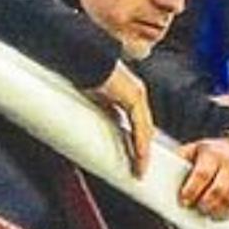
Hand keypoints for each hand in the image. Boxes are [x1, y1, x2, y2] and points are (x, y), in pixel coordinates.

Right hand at [87, 61, 153, 175]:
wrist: (84, 57)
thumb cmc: (83, 75)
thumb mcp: (92, 100)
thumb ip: (98, 113)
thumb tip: (93, 132)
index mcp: (126, 94)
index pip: (136, 124)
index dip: (135, 143)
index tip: (132, 161)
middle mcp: (136, 94)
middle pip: (143, 129)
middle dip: (141, 151)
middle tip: (138, 170)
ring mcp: (137, 94)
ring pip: (145, 130)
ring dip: (143, 152)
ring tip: (139, 170)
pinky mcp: (134, 96)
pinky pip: (141, 126)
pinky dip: (141, 144)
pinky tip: (140, 157)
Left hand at [176, 137, 228, 218]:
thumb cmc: (214, 153)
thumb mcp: (196, 149)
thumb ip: (182, 159)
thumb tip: (162, 173)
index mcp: (212, 153)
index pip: (202, 174)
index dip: (191, 190)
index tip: (184, 201)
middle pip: (218, 190)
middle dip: (204, 204)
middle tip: (196, 208)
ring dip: (216, 211)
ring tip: (207, 212)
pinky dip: (228, 213)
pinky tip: (219, 213)